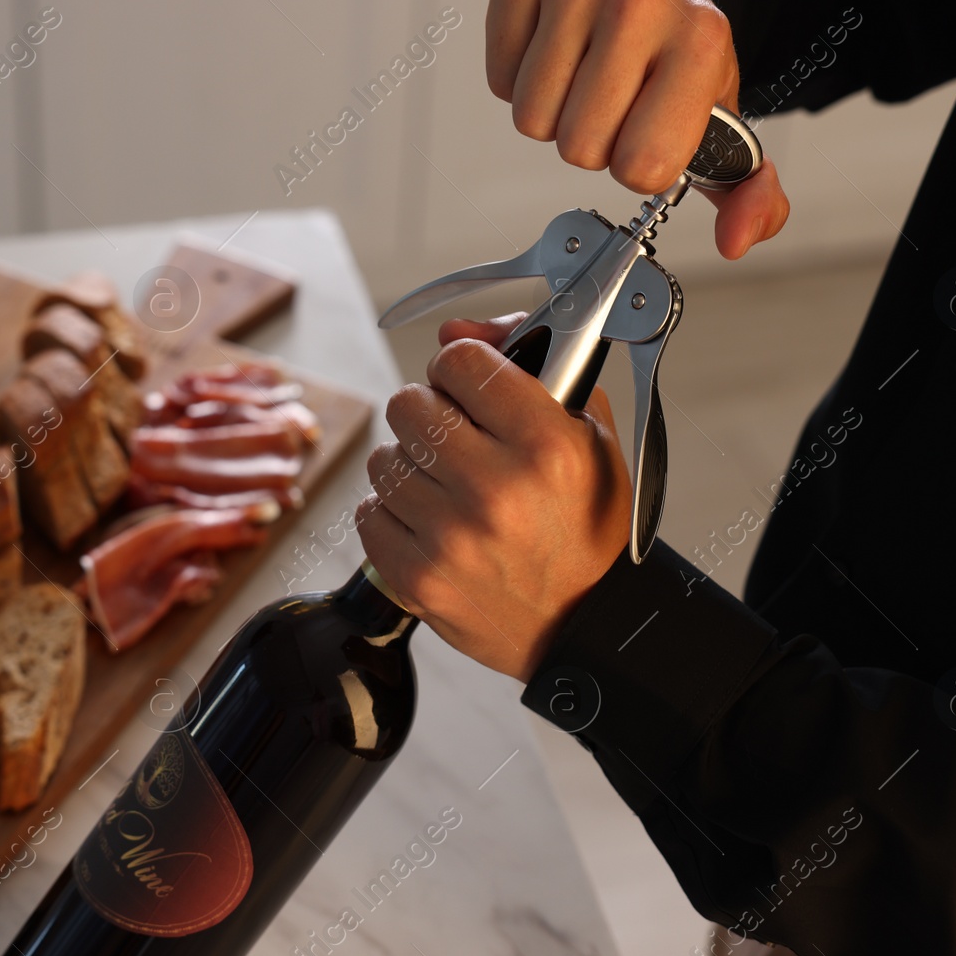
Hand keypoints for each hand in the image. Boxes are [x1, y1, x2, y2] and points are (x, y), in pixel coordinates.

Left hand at [357, 315, 632, 679]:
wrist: (585, 625)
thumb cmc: (587, 528)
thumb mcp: (586, 437)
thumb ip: (527, 366)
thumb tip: (454, 329)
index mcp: (544, 445)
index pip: (460, 360)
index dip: (461, 368)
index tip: (470, 388)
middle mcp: (494, 488)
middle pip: (410, 403)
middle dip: (430, 414)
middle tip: (457, 440)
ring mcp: (450, 536)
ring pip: (384, 458)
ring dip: (411, 467)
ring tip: (449, 489)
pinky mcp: (416, 577)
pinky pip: (368, 512)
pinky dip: (394, 515)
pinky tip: (432, 525)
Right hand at [486, 0, 789, 258]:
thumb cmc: (673, 40)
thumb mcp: (719, 110)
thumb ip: (743, 186)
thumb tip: (737, 239)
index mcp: (700, 40)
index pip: (643, 166)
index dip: (638, 164)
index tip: (647, 131)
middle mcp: (641, 4)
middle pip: (578, 149)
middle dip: (592, 142)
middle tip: (614, 100)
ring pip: (532, 121)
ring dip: (553, 115)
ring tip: (583, 75)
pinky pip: (500, 82)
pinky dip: (519, 81)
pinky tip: (554, 53)